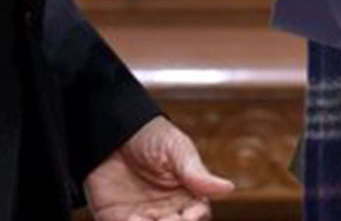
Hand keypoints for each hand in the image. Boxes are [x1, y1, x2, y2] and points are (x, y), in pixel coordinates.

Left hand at [84, 115, 234, 220]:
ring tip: (143, 218)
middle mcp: (167, 211)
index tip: (188, 216)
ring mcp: (143, 217)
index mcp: (188, 195)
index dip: (193, 219)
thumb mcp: (175, 149)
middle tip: (164, 219)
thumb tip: (228, 188)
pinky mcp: (118, 219)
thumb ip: (196, 173)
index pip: (198, 216)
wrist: (112, 129)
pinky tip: (132, 218)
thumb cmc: (150, 135)